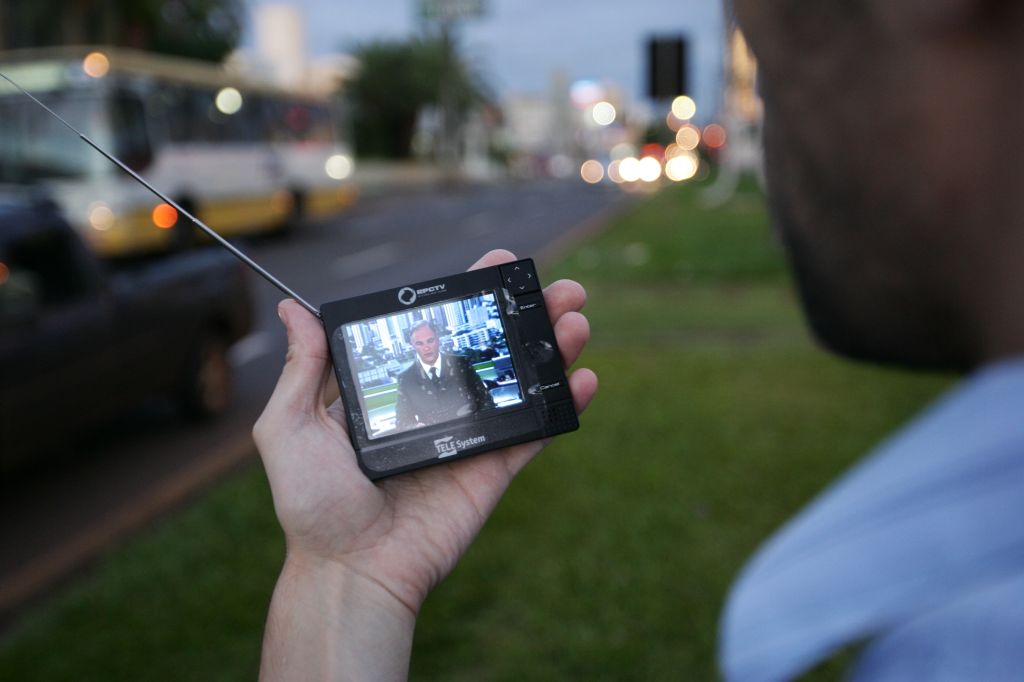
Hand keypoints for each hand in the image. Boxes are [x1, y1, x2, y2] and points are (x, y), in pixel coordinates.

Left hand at [254, 249, 596, 678]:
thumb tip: (292, 310)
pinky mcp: (492, 471)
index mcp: (392, 391)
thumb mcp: (291, 427)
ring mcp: (469, 438)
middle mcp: (435, 407)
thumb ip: (303, 369)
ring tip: (575, 319)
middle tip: (556, 288)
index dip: (470, 298)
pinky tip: (584, 378)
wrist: (350, 570)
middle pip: (490, 350)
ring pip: (520, 384)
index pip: (438, 331)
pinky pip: (534, 433)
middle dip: (526, 315)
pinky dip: (563, 406)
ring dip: (552, 349)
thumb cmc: (313, 503)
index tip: (498, 265)